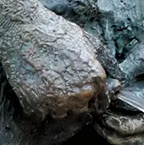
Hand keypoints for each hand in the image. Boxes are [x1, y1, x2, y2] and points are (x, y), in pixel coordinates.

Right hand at [0, 6, 114, 120]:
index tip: (81, 89)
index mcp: (96, 80)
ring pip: (61, 115)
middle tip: (61, 82)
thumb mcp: (91, 42)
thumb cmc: (57, 32)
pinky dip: (37, 106)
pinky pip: (40, 115)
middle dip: (75, 101)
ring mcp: (57, 102)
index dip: (93, 98)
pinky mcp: (35, 106)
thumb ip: (109, 65)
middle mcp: (80, 95)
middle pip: (82, 111)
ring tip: (48, 82)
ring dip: (56, 105)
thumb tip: (119, 83)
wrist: (24, 29)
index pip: (102, 104)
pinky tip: (35, 87)